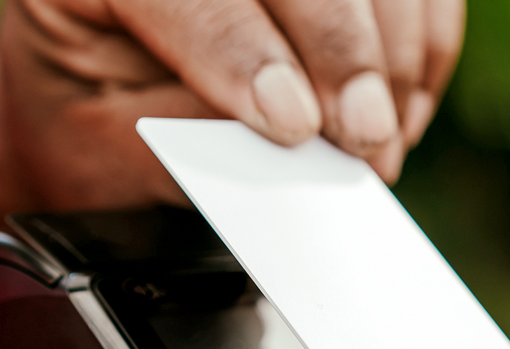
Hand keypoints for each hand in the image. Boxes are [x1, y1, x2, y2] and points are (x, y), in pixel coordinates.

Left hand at [0, 0, 465, 207]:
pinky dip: (421, 37)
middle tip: (366, 139)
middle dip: (343, 49)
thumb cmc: (87, 129)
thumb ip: (186, 145)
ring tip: (385, 138)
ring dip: (391, 49)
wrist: (89, 104)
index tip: (294, 123)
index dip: (244, 49)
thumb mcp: (108, 150)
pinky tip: (403, 102)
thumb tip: (290, 146)